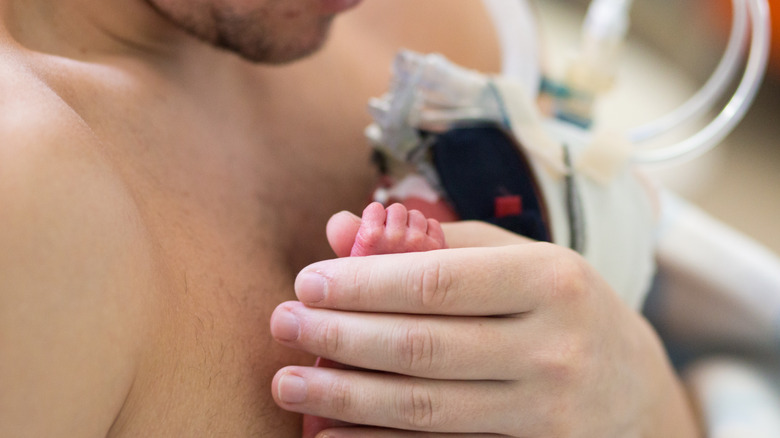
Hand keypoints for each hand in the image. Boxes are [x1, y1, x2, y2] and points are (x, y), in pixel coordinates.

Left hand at [270, 241, 699, 436]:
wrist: (636, 388)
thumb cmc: (562, 306)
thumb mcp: (518, 259)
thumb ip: (433, 242)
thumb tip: (340, 229)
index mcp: (549, 281)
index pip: (437, 282)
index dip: (364, 284)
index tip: (308, 281)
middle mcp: (551, 348)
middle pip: (423, 348)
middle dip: (340, 337)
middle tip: (282, 324)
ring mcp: (544, 411)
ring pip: (425, 408)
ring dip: (345, 396)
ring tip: (286, 381)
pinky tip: (330, 432)